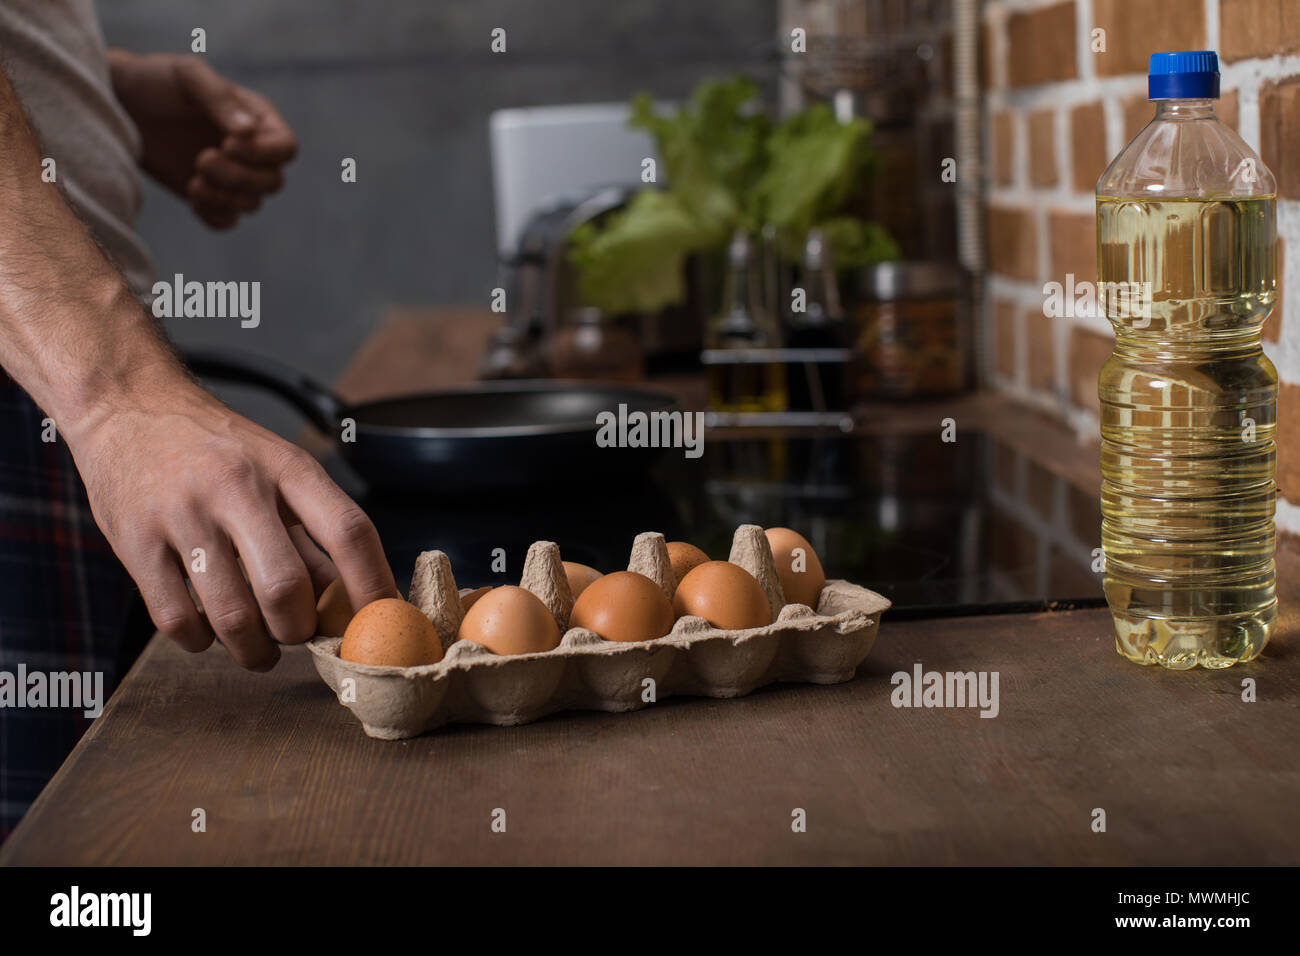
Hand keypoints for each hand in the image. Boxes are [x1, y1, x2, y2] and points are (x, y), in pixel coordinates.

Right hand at [65, 380, 398, 670]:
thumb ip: (312, 537)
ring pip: (231, 614)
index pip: (349, 531)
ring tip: (258, 648)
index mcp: (287, 468)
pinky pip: (176, 618)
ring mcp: (182, 513)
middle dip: (298, 630)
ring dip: (253, 649)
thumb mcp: (277, 472)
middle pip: (286, 587)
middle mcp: (237, 487)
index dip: (372, 585)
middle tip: (296, 636)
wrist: (127, 405)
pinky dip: (199, 641)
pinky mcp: (134, 539)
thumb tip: (349, 603)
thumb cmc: (216, 448)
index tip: (381, 623)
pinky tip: (206, 631)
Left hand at [108, 50, 297, 229]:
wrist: (121, 104)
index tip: (227, 144)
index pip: (286, 149)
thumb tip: (249, 132)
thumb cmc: (157, 81)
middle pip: (272, 182)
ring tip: (193, 182)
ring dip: (225, 198)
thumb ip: (220, 100)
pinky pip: (228, 221)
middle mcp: (253, 152)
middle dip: (239, 177)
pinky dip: (215, 216)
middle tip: (201, 160)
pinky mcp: (210, 197)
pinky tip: (192, 197)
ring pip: (251, 204)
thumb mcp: (189, 76)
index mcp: (258, 119)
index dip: (264, 154)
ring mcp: (232, 177)